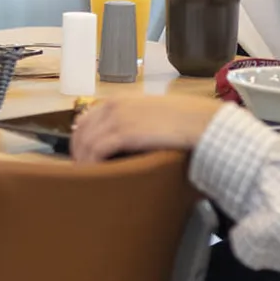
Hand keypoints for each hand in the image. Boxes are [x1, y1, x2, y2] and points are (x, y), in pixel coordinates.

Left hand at [70, 94, 222, 163]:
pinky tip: (98, 175)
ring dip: (84, 162)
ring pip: (86, 142)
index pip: (85, 119)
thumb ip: (133, 122)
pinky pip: (96, 150)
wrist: (201, 123)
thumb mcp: (151, 115)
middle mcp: (113, 106)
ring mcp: (117, 118)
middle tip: (84, 174)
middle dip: (79, 153)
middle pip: (81, 132)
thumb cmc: (184, 122)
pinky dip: (92, 164)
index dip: (81, 141)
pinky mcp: (124, 132)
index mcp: (119, 100)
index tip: (83, 158)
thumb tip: (121, 141)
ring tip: (90, 180)